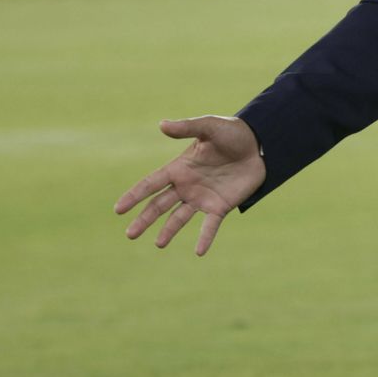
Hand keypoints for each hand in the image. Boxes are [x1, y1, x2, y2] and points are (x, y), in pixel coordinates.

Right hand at [113, 116, 265, 255]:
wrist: (260, 144)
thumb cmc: (232, 133)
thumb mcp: (209, 127)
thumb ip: (187, 128)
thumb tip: (162, 124)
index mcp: (179, 168)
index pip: (151, 184)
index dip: (134, 196)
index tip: (118, 209)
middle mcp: (187, 186)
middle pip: (159, 205)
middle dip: (144, 219)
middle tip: (130, 234)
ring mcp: (202, 198)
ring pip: (179, 218)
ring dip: (168, 231)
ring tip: (159, 244)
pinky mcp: (220, 206)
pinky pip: (210, 225)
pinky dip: (204, 238)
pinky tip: (199, 252)